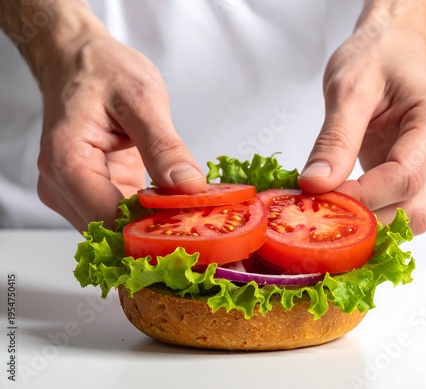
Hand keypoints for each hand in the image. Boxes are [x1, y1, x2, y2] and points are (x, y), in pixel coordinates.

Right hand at [36, 32, 205, 230]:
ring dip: (154, 227)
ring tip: (192, 216)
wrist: (78, 60)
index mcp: (67, 161)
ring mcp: (73, 192)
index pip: (110, 219)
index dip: (153, 230)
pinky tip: (174, 207)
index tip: (193, 230)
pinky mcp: (90, 191)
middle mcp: (62, 185)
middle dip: (157, 232)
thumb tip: (188, 186)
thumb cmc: (101, 70)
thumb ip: (164, 146)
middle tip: (202, 225)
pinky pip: (120, 216)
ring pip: (116, 230)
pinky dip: (148, 215)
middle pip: (112, 231)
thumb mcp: (141, 99)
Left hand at [299, 4, 425, 233]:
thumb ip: (335, 139)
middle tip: (321, 211)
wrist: (392, 47)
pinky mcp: (423, 176)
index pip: (404, 179)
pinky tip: (343, 205)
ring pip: (411, 218)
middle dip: (367, 219)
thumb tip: (316, 185)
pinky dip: (373, 214)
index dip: (360, 197)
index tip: (319, 198)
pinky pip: (401, 208)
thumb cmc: (377, 56)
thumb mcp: (348, 89)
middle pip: (414, 210)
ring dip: (370, 222)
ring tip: (330, 208)